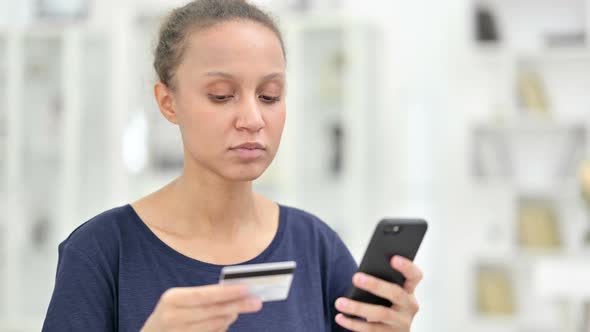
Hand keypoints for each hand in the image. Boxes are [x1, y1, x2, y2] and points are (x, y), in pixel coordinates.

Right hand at [141, 284, 261, 331]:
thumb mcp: (179, 299)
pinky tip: (226, 320)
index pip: (205, 295)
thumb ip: (203, 296)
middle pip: (213, 311)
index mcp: (172, 299)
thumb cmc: (170, 313)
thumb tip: (235, 292)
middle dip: (237, 306)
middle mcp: (174, 318)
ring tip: (239, 310)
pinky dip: (222, 328)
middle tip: (257, 302)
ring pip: (215, 326)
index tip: (247, 288)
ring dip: (230, 317)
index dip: (227, 292)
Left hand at [334, 256, 422, 330]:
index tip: (393, 258)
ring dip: (357, 307)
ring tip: (339, 302)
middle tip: (355, 277)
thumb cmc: (388, 306)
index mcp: (409, 291)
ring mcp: (400, 323)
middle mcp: (409, 307)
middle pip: (395, 293)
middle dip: (375, 284)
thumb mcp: (390, 294)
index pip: (414, 276)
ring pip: (380, 313)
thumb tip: (361, 274)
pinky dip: (353, 323)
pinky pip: (370, 329)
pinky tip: (340, 317)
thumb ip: (382, 282)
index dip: (407, 267)